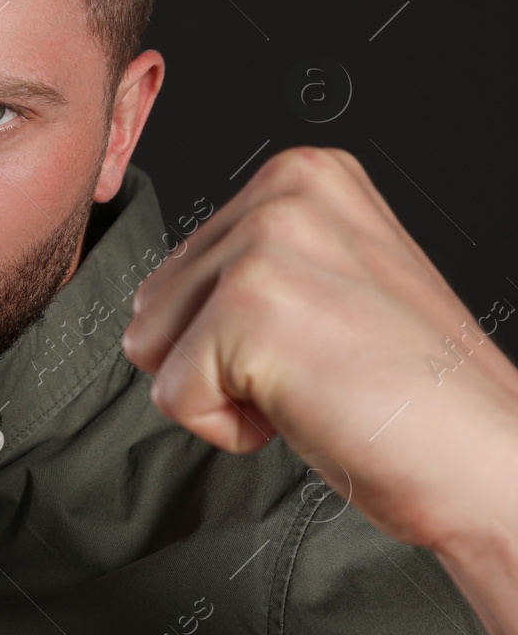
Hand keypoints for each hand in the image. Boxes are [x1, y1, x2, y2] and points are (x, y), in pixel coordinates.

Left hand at [120, 146, 517, 552]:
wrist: (483, 459)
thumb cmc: (413, 392)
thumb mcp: (328, 280)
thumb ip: (249, 262)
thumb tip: (165, 295)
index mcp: (303, 175)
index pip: (180, 266)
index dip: (230, 331)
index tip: (317, 338)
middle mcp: (283, 193)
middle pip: (153, 302)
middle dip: (215, 359)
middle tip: (315, 368)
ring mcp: (264, 247)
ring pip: (150, 345)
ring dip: (219, 390)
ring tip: (310, 383)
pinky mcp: (248, 311)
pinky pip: (170, 395)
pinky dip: (226, 428)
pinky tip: (305, 410)